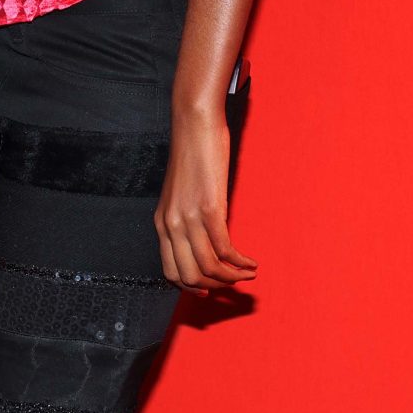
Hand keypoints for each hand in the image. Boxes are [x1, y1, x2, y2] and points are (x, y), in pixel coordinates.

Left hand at [156, 104, 256, 292]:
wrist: (193, 123)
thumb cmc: (192, 154)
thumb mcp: (179, 193)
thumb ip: (184, 217)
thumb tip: (200, 240)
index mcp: (161, 222)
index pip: (170, 273)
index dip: (192, 288)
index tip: (211, 289)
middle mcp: (170, 224)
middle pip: (189, 277)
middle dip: (216, 287)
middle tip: (234, 284)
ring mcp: (189, 217)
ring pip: (208, 268)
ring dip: (232, 278)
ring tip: (248, 274)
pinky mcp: (210, 208)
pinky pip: (224, 249)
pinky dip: (240, 262)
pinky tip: (251, 262)